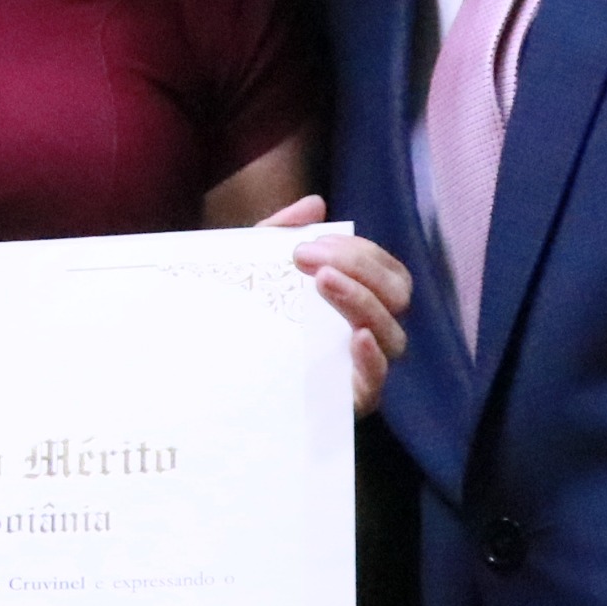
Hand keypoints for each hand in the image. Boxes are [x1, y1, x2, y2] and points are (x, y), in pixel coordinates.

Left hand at [256, 194, 410, 413]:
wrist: (209, 373)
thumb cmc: (243, 317)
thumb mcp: (255, 271)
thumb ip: (280, 233)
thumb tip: (315, 204)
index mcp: (359, 300)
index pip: (386, 270)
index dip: (358, 251)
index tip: (311, 242)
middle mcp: (369, 332)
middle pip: (397, 295)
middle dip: (359, 267)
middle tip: (306, 258)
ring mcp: (362, 368)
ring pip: (393, 335)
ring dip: (362, 300)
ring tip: (323, 281)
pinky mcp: (349, 402)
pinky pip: (377, 381)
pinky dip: (373, 357)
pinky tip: (356, 337)